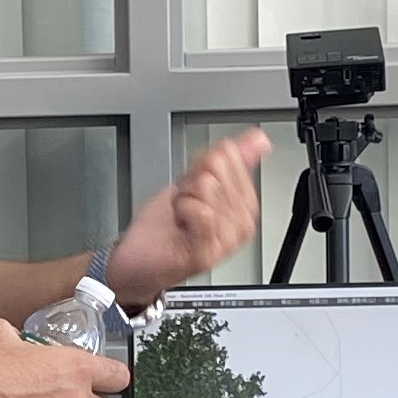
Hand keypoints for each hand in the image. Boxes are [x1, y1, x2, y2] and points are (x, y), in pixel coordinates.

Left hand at [106, 128, 269, 309]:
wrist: (138, 259)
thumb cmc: (165, 227)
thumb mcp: (195, 183)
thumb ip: (229, 160)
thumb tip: (259, 139)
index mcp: (244, 204)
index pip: (231, 157)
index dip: (201, 163)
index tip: (193, 183)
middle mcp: (240, 223)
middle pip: (218, 170)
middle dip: (191, 180)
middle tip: (185, 202)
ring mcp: (226, 240)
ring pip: (208, 188)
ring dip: (183, 198)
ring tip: (181, 215)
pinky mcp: (208, 253)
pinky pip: (201, 212)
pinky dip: (182, 211)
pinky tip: (180, 222)